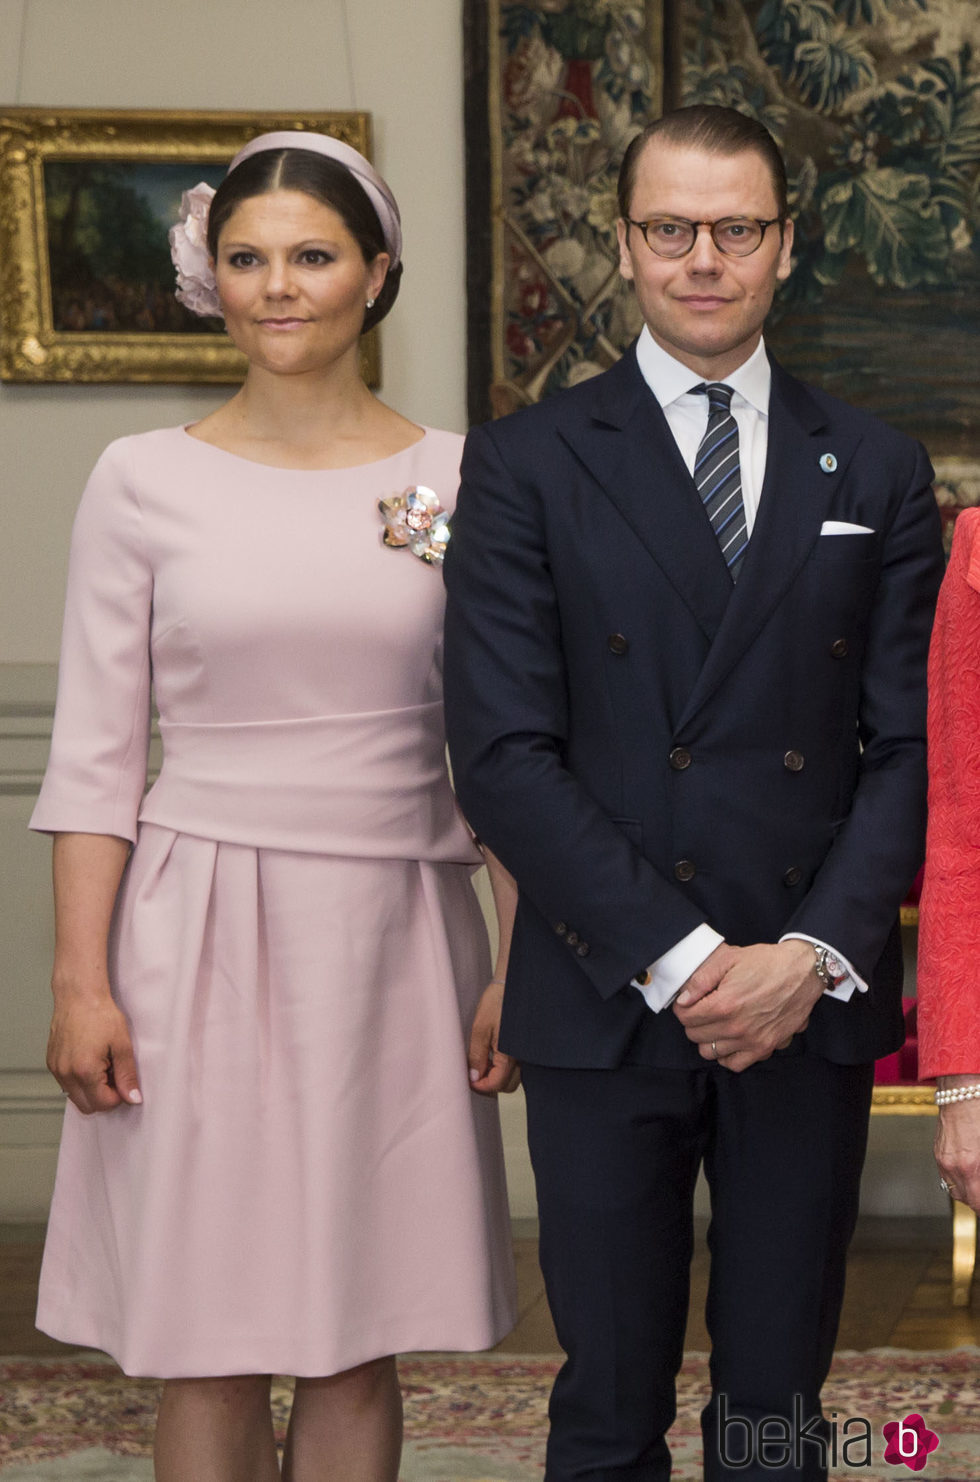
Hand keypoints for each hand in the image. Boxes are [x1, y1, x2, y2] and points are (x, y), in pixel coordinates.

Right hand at [47, 986, 141, 1113]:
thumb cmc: (100, 1014)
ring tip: (102, 1065)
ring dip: (90, 1090)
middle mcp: (66, 1073)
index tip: (123, 1080)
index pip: (103, 1103)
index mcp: (84, 1070)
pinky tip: (89, 1061)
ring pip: (74, 1097)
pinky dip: (79, 1081)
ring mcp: (56, 1069)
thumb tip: (132, 1097)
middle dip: (103, 1097)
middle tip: (114, 1075)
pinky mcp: (52, 1063)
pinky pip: (66, 1084)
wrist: (79, 995)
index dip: (118, 1096)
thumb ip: (127, 1075)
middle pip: (87, 1107)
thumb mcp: (122, 1045)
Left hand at [468, 980, 520, 1095]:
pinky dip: (505, 1066)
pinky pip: (518, 1066)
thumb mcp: (480, 1028)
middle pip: (506, 1085)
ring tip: (483, 1061)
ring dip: (497, 1075)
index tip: (468, 1080)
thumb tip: (473, 1078)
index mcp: (511, 1054)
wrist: (514, 983)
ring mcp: (527, 1052)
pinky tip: (494, 1054)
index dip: (480, 1086)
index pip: (497, 1084)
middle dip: (489, 1084)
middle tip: (473, 1072)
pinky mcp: (527, 1046)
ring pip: (513, 1077)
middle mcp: (523, 1057)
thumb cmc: (498, 1001)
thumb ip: (477, 1056)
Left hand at [674, 940, 820, 1072]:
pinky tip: (729, 1039)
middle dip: (693, 1021)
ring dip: (708, 1038)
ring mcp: (751, 1041)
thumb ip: (701, 979)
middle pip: (695, 1035)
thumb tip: (683, 999)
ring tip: (715, 1022)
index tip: (689, 1002)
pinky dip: (727, 1054)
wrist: (803, 972)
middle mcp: (736, 1027)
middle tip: (702, 1009)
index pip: (685, 1017)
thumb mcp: (730, 959)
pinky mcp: (765, 1048)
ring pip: (710, 1052)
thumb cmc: (767, 963)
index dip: (683, 1007)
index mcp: (725, 1004)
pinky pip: (734, 1064)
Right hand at [935, 1082, 979, 1211]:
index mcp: (970, 1165)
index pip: (977, 1202)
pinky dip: (958, 1178)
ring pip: (953, 1189)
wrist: (962, 1090)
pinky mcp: (937, 1152)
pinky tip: (969, 1170)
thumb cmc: (979, 1113)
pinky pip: (946, 1175)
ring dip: (967, 1191)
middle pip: (965, 1198)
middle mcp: (952, 1165)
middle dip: (976, 1198)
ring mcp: (942, 1159)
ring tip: (977, 1182)